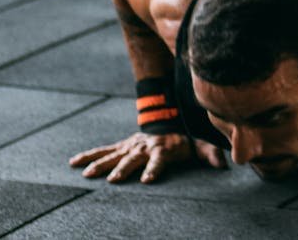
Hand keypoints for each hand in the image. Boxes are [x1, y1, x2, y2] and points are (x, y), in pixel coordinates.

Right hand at [69, 132, 226, 183]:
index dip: (154, 169)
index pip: (159, 160)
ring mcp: (132, 146)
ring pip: (113, 155)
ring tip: (87, 175)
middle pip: (133, 159)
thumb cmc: (186, 138)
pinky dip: (88, 155)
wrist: (170, 118)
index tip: (147, 180)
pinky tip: (73, 163)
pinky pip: (103, 150)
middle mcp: (145, 147)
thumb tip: (224, 165)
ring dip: (101, 164)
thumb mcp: (201, 145)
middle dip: (123, 169)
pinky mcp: (123, 145)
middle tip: (113, 180)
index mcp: (163, 149)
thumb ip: (210, 155)